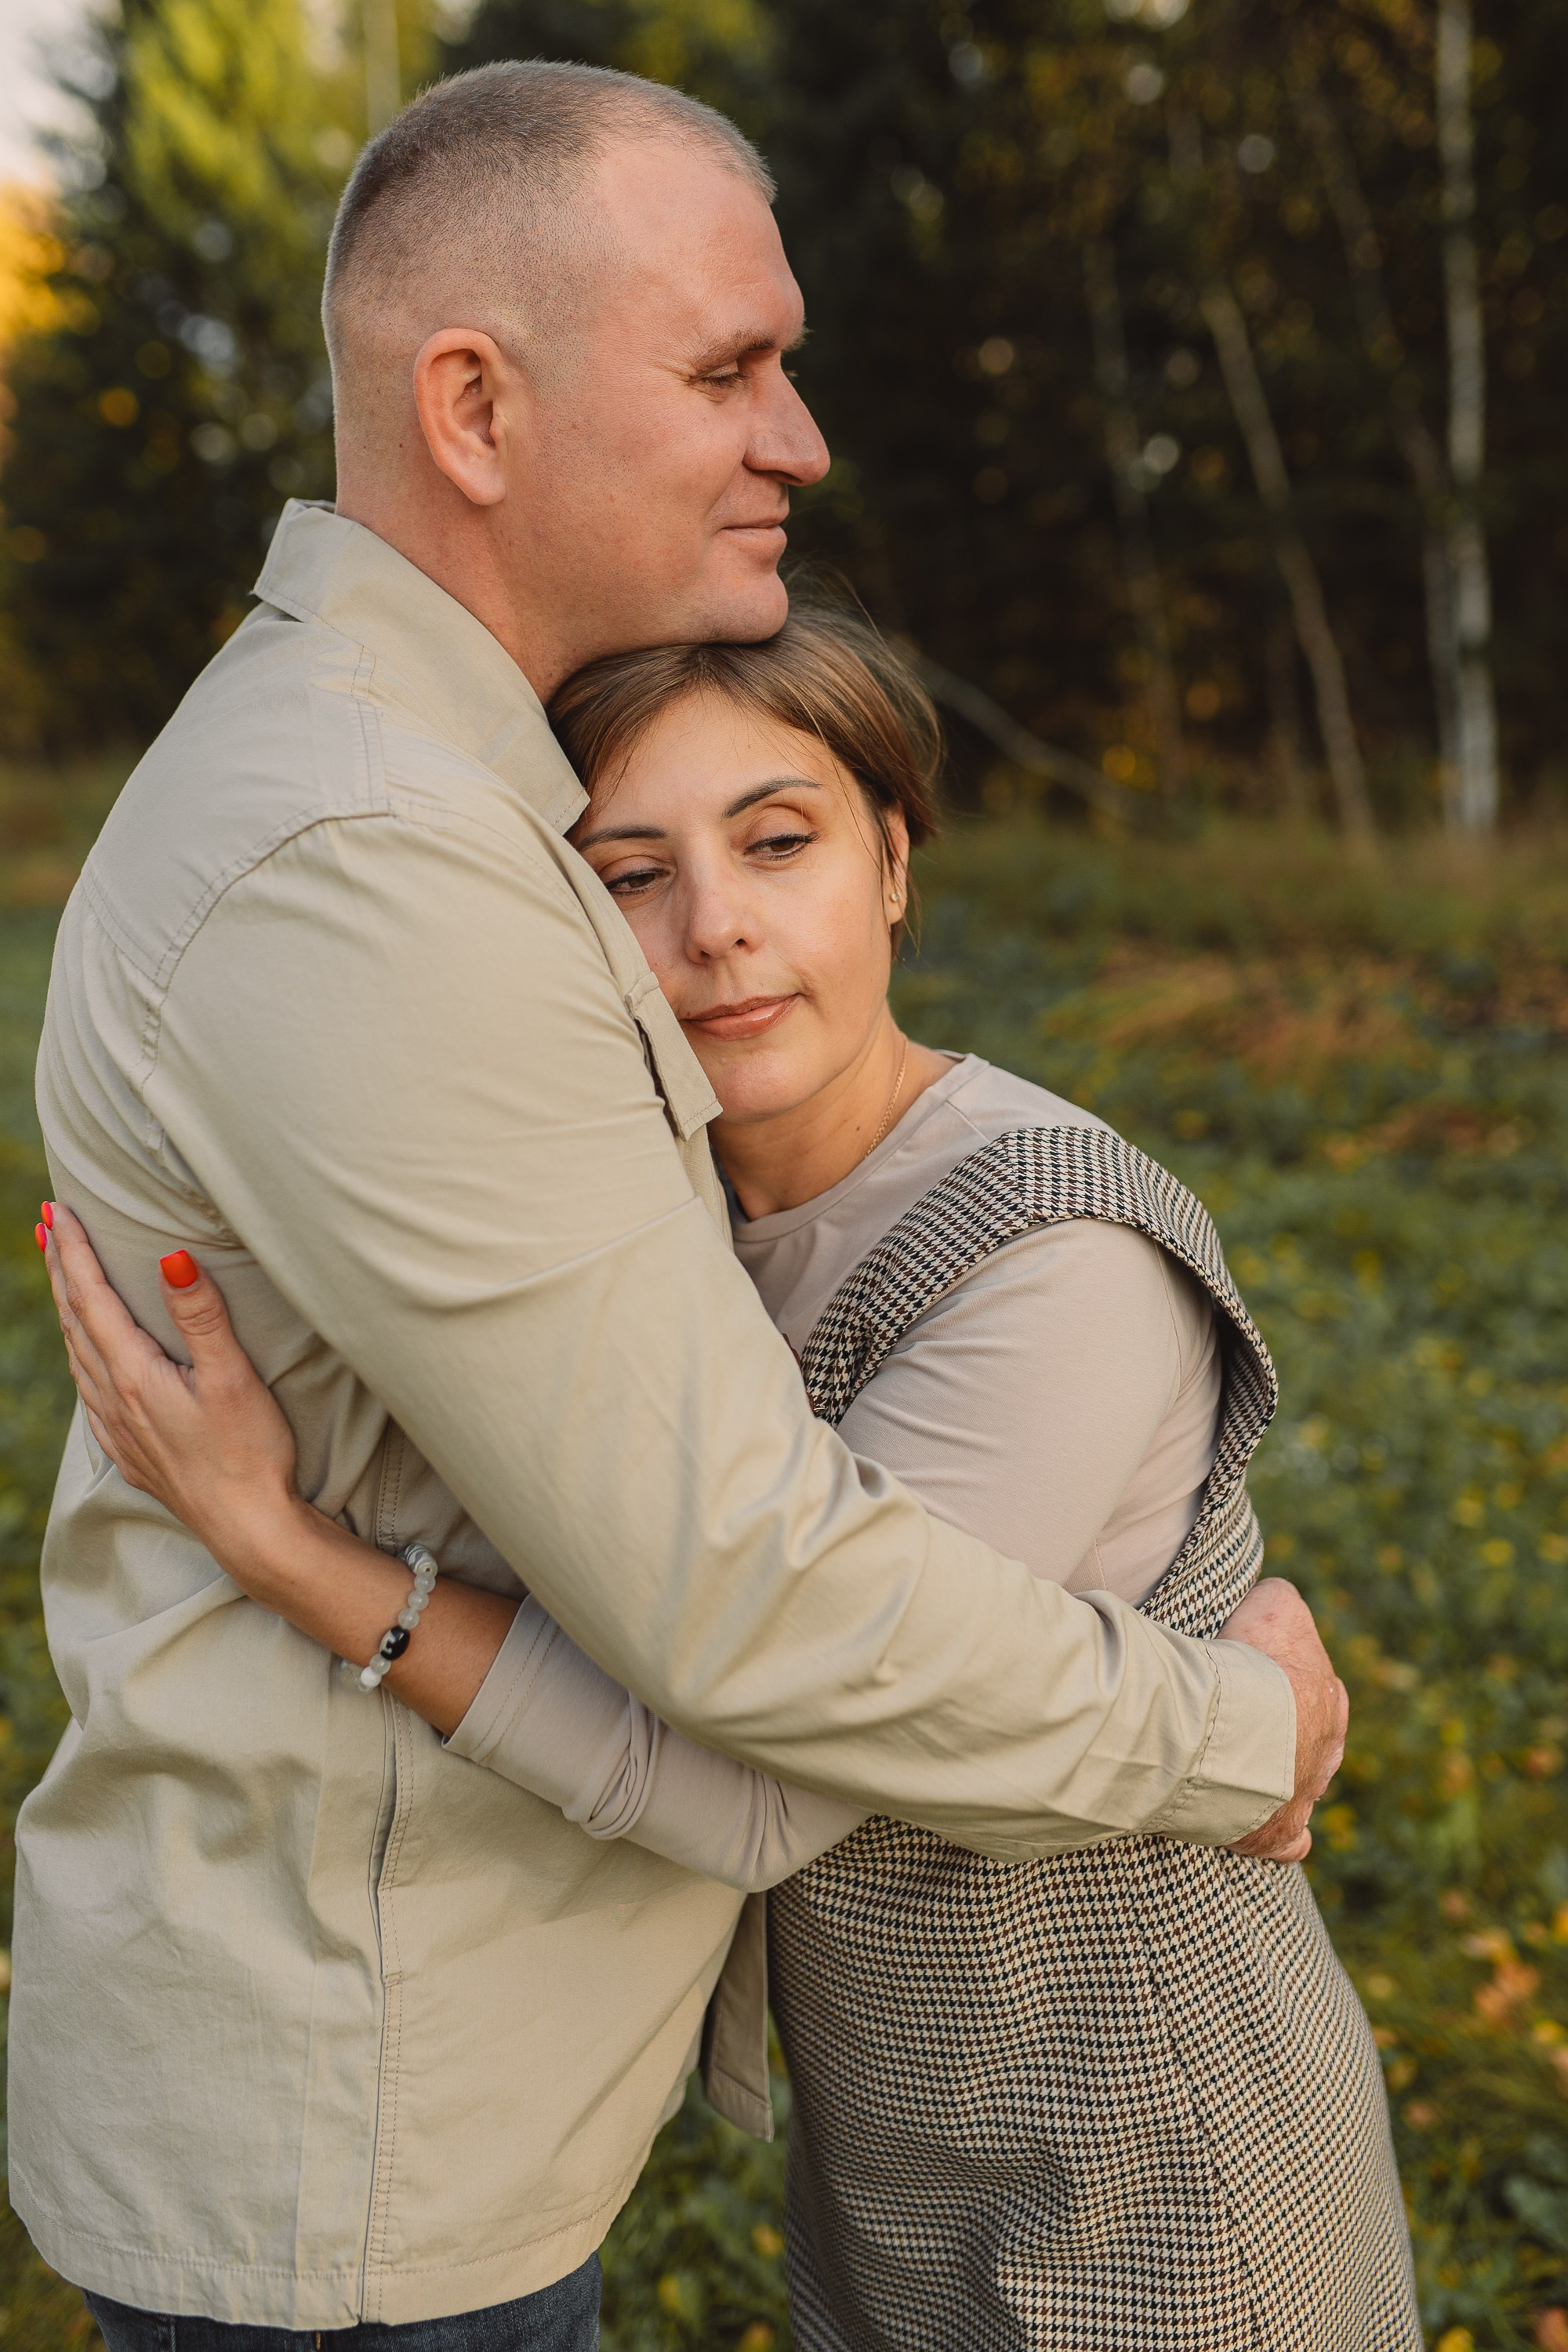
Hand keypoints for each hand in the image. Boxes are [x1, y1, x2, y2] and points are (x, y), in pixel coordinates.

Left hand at [41, 1204, 301, 1580]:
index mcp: (134, 1374)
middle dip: (59, 1270)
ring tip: (61, 1279)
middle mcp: (115, 1399)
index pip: (91, 1298)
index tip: (58, 1211)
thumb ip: (201, 1316)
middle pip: (75, 1321)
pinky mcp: (132, 1452)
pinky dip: (80, 1356)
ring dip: (66, 1310)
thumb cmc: (249, 1453)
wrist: (248, 1529)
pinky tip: (86, 1358)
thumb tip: (171, 1257)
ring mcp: (120, 1429)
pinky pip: (89, 1392)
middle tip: (46, 1227)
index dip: (73, 1251)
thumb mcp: (232, 1379)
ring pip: (77, 1355)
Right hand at [1218, 1577, 1348, 1863]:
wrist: (1235, 1723)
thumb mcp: (1275, 1604)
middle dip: (1287, 1737)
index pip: (1318, 1691)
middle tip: (1245, 1728)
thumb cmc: (1253, 1662)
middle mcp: (1326, 1751)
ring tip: (1241, 1774)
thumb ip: (1281, 1601)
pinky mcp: (1278, 1833)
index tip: (1253, 1680)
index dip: (1283, 1684)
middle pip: (1312, 1744)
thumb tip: (1277, 1597)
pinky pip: (1289, 1843)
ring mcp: (1305, 1795)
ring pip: (1301, 1791)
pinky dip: (1280, 1840)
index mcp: (1328, 1700)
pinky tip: (1264, 1833)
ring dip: (1277, 1784)